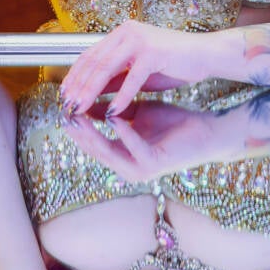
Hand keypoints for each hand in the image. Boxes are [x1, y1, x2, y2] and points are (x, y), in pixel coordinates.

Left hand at [59, 20, 217, 114]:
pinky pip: (132, 77)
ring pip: (107, 68)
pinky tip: (113, 111)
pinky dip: (122, 96)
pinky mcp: (154, 52)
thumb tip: (89, 93)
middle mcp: (127, 32)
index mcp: (121, 33)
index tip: (63, 96)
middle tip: (66, 107)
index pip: (89, 55)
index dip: (74, 77)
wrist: (206, 54)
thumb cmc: (174, 63)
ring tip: (81, 110)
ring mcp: (140, 40)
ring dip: (91, 92)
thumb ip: (114, 79)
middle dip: (78, 87)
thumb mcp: (137, 73)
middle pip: (93, 61)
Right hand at [61, 102, 215, 182]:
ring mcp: (140, 169)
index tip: (63, 105)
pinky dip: (123, 133)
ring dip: (93, 133)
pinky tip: (114, 118)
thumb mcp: (136, 113)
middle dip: (78, 130)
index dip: (76, 124)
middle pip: (94, 149)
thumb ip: (112, 111)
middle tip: (64, 111)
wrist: (206, 131)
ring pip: (109, 152)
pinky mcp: (155, 164)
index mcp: (121, 156)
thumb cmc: (173, 123)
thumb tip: (85, 100)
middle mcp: (127, 167)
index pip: (90, 142)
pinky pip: (134, 148)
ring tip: (80, 114)